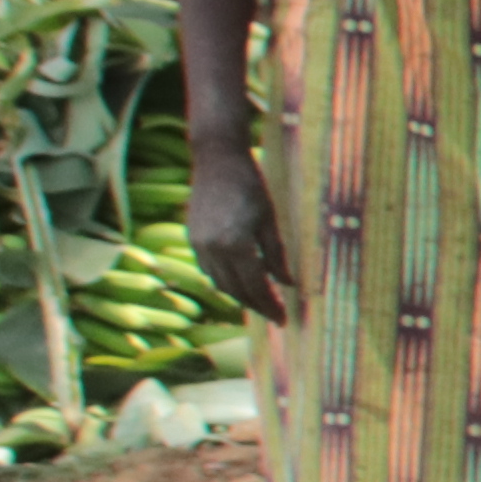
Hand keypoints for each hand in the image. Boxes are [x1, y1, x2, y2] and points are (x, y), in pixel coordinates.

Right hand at [183, 144, 292, 322]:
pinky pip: (208, 270)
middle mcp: (213, 250)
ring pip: (219, 283)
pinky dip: (224, 280)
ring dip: (239, 296)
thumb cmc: (251, 187)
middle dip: (256, 305)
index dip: (270, 306)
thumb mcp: (270, 221)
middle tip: (274, 315)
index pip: (255, 287)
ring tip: (260, 301)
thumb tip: (288, 284)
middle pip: (235, 290)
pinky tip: (239, 281)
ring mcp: (199, 245)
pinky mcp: (192, 238)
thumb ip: (277, 255)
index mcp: (236, 245)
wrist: (217, 162)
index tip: (283, 320)